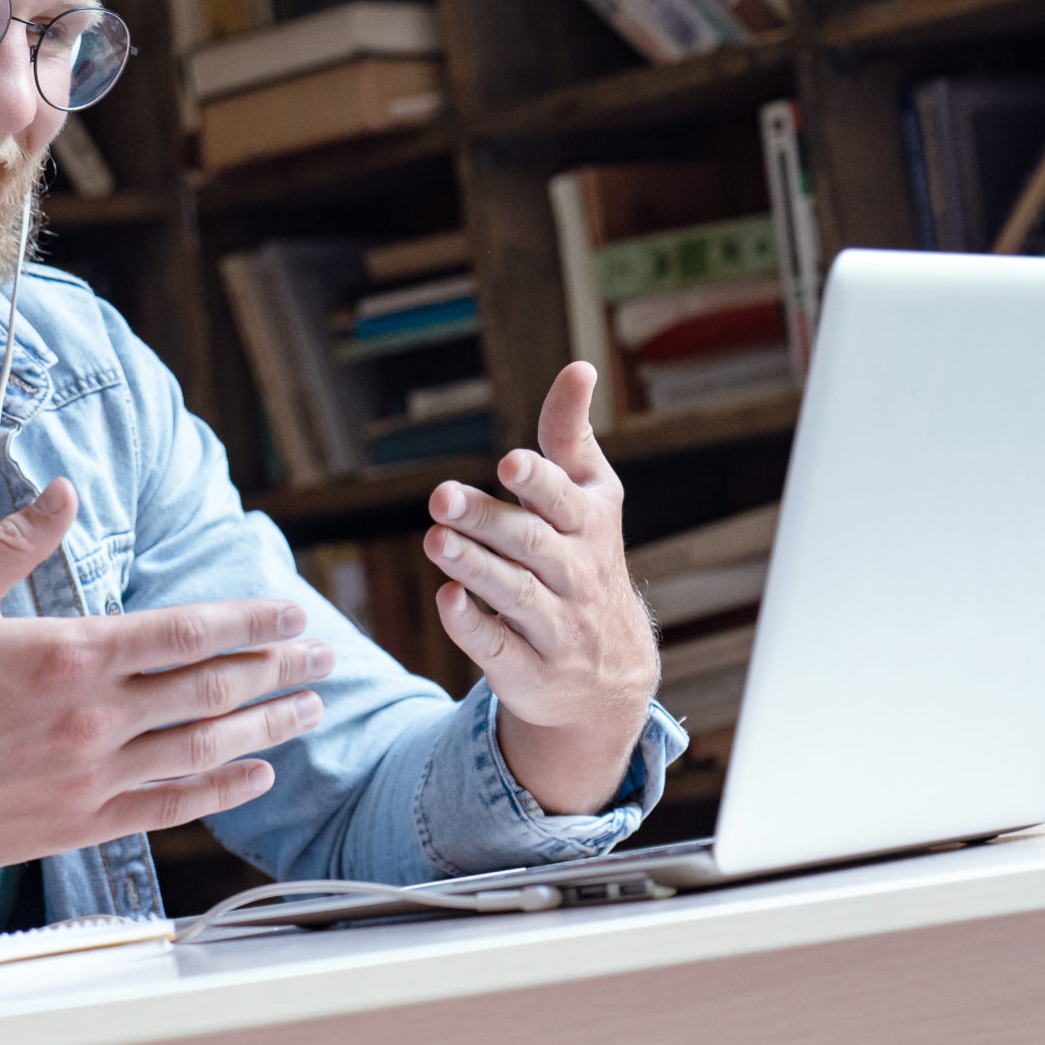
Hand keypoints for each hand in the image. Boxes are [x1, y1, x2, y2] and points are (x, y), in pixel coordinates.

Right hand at [0, 479, 331, 953]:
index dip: (250, 622)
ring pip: (203, 749)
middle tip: (326, 658)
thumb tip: (65, 491)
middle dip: (277, 670)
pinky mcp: (78, 823)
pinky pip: (168, 807)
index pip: (186, 632)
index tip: (293, 614)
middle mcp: (95, 717)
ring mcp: (92, 776)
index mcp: (71, 654)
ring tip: (309, 712)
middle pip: (211, 688)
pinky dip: (219, 791)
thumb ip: (18, 542)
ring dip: (265, 729)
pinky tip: (256, 776)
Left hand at [422, 362, 657, 814]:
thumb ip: (570, 436)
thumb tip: (579, 367)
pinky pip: (499, 648)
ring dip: (474, 567)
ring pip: (515, 595)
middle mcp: (578, 577)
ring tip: (435, 539)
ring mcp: (556, 628)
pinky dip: (472, 626)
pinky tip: (447, 599)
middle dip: (488, 520)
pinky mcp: (528, 671)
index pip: (566, 501)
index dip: (540, 481)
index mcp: (591, 528)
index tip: (509, 461)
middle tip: (441, 497)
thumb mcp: (588, 499)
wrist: (609, 677)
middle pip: (531, 545)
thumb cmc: (584, 559)